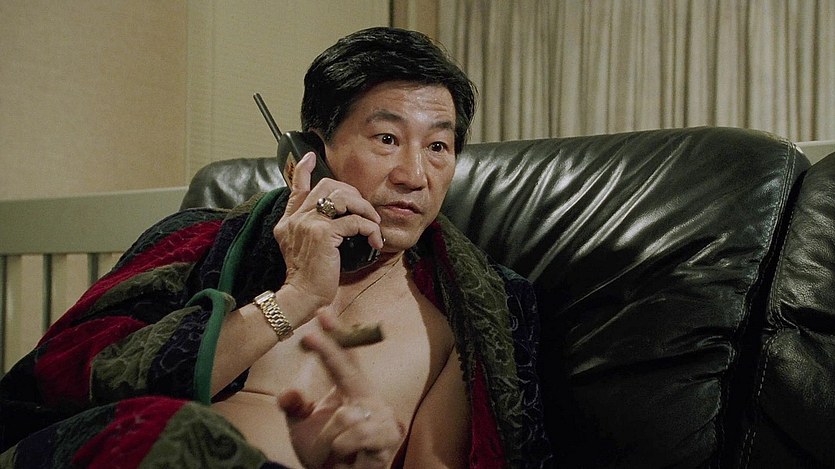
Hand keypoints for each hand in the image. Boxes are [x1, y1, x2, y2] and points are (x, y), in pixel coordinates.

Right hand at [274, 152, 383, 316]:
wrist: (300, 297)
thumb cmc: (307, 278)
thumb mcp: (302, 249)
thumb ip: (310, 229)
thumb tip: (334, 219)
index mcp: (289, 220)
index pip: (296, 186)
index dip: (304, 169)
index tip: (311, 157)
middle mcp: (296, 217)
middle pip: (327, 186)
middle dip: (353, 193)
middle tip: (365, 210)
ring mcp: (308, 223)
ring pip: (344, 198)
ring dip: (365, 208)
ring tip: (374, 224)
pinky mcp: (323, 234)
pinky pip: (355, 222)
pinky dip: (370, 229)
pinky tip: (375, 241)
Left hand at [278, 314, 404, 467]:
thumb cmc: (328, 455)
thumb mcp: (304, 430)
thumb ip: (296, 409)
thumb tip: (287, 393)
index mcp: (351, 391)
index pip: (343, 359)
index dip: (335, 335)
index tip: (322, 313)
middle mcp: (369, 397)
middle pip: (348, 369)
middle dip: (329, 350)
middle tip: (310, 335)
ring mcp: (382, 415)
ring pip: (343, 416)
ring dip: (327, 441)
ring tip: (331, 456)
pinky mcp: (389, 435)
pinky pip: (352, 437)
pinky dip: (340, 451)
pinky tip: (347, 460)